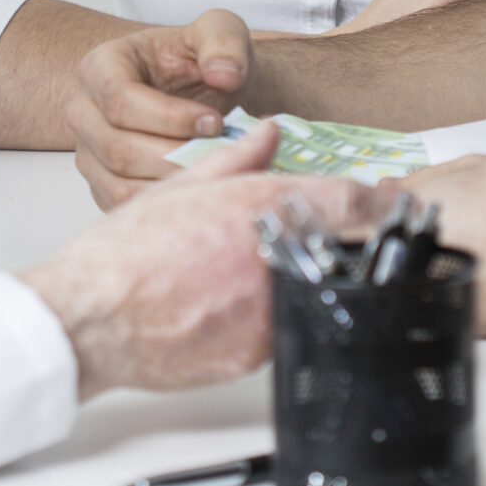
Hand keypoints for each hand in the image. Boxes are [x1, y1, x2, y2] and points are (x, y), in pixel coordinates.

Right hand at [19, 122, 377, 398]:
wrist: (92, 318)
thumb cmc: (123, 254)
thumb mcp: (177, 188)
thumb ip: (235, 160)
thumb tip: (269, 133)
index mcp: (256, 208)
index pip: (347, 200)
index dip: (380, 200)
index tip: (392, 201)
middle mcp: (271, 258)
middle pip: (342, 249)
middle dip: (346, 242)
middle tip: (337, 238)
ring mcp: (268, 310)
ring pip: (315, 290)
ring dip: (308, 280)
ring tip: (259, 276)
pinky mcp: (258, 352)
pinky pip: (286, 327)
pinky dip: (275, 314)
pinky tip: (237, 307)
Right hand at [67, 10, 254, 209]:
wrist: (203, 94)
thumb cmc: (203, 63)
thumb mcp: (220, 33)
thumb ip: (224, 43)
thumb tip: (224, 75)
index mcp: (100, 66)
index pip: (120, 99)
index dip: (169, 117)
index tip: (214, 123)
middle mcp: (83, 111)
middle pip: (117, 148)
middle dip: (174, 156)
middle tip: (221, 155)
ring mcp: (89, 153)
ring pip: (120, 184)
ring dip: (173, 183)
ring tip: (214, 172)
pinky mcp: (102, 186)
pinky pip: (126, 206)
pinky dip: (166, 204)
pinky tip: (200, 190)